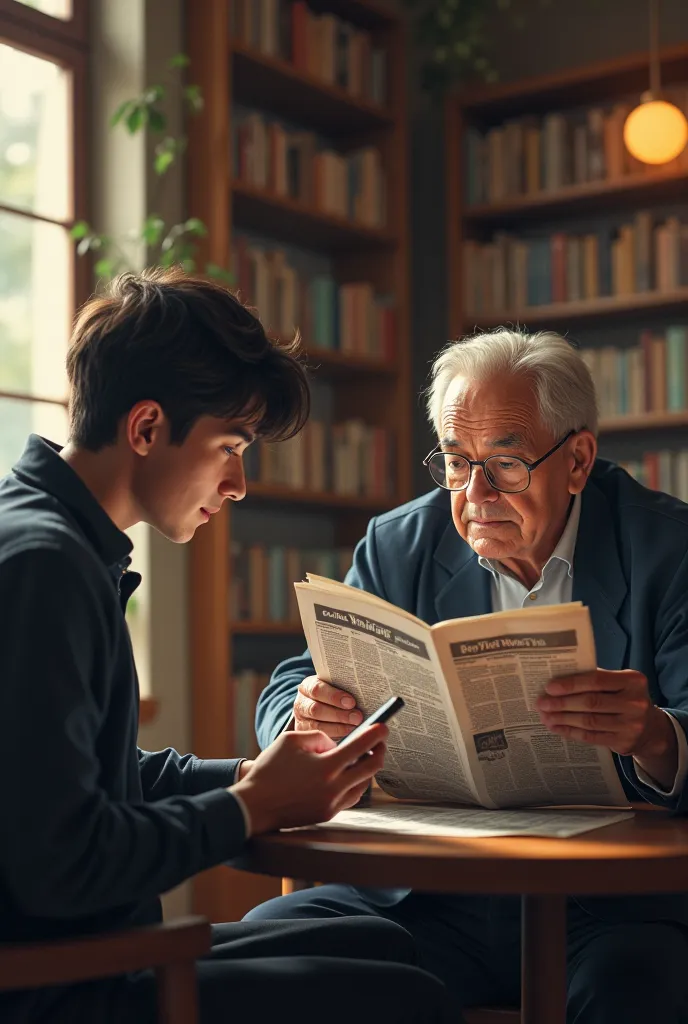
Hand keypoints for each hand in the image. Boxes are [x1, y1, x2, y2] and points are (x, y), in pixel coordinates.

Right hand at [230, 723, 387, 834]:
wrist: (254, 805)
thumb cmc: (270, 769)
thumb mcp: (291, 740)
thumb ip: (319, 737)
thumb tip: (335, 745)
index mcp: (326, 767)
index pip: (361, 747)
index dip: (376, 734)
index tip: (384, 725)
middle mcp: (333, 788)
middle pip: (371, 768)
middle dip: (379, 751)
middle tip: (379, 741)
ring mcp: (332, 804)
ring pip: (363, 784)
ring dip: (367, 769)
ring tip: (363, 755)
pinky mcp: (327, 814)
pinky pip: (350, 796)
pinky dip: (354, 783)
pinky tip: (349, 774)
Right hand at [293, 674, 361, 738]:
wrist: (320, 707)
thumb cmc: (333, 694)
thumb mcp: (334, 687)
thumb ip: (344, 687)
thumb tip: (365, 692)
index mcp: (307, 687)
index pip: (317, 689)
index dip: (334, 696)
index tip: (351, 702)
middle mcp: (301, 704)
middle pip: (316, 710)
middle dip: (339, 714)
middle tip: (358, 717)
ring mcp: (301, 722)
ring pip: (317, 727)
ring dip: (339, 728)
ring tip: (355, 728)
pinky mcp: (306, 737)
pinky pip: (319, 739)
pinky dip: (335, 738)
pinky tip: (348, 737)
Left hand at [536, 668, 677, 787]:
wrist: (651, 729)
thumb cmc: (625, 698)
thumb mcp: (620, 684)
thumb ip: (596, 679)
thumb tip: (558, 679)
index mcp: (633, 681)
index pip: (597, 680)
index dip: (571, 684)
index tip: (549, 687)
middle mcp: (635, 703)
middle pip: (591, 702)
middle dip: (562, 703)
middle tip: (541, 703)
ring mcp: (632, 725)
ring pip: (589, 722)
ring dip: (563, 719)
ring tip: (545, 716)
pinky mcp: (624, 743)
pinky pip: (592, 737)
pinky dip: (571, 732)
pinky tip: (557, 728)